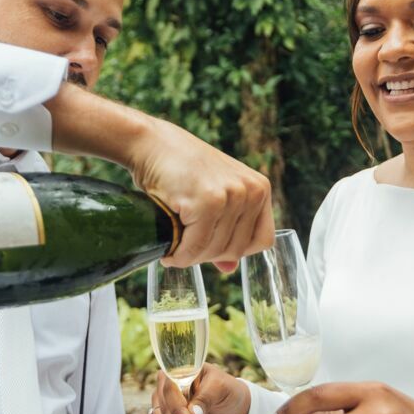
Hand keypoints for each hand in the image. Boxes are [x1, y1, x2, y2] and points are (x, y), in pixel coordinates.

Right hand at [47, 87, 273, 269]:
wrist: (152, 144)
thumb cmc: (181, 170)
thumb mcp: (212, 197)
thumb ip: (226, 231)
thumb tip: (230, 270)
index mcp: (260, 188)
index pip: (262, 241)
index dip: (236, 250)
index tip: (211, 247)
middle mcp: (253, 191)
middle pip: (237, 249)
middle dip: (208, 256)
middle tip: (185, 249)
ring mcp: (232, 195)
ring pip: (215, 251)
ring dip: (191, 257)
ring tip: (175, 248)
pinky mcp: (208, 202)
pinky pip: (195, 246)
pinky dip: (179, 255)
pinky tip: (169, 251)